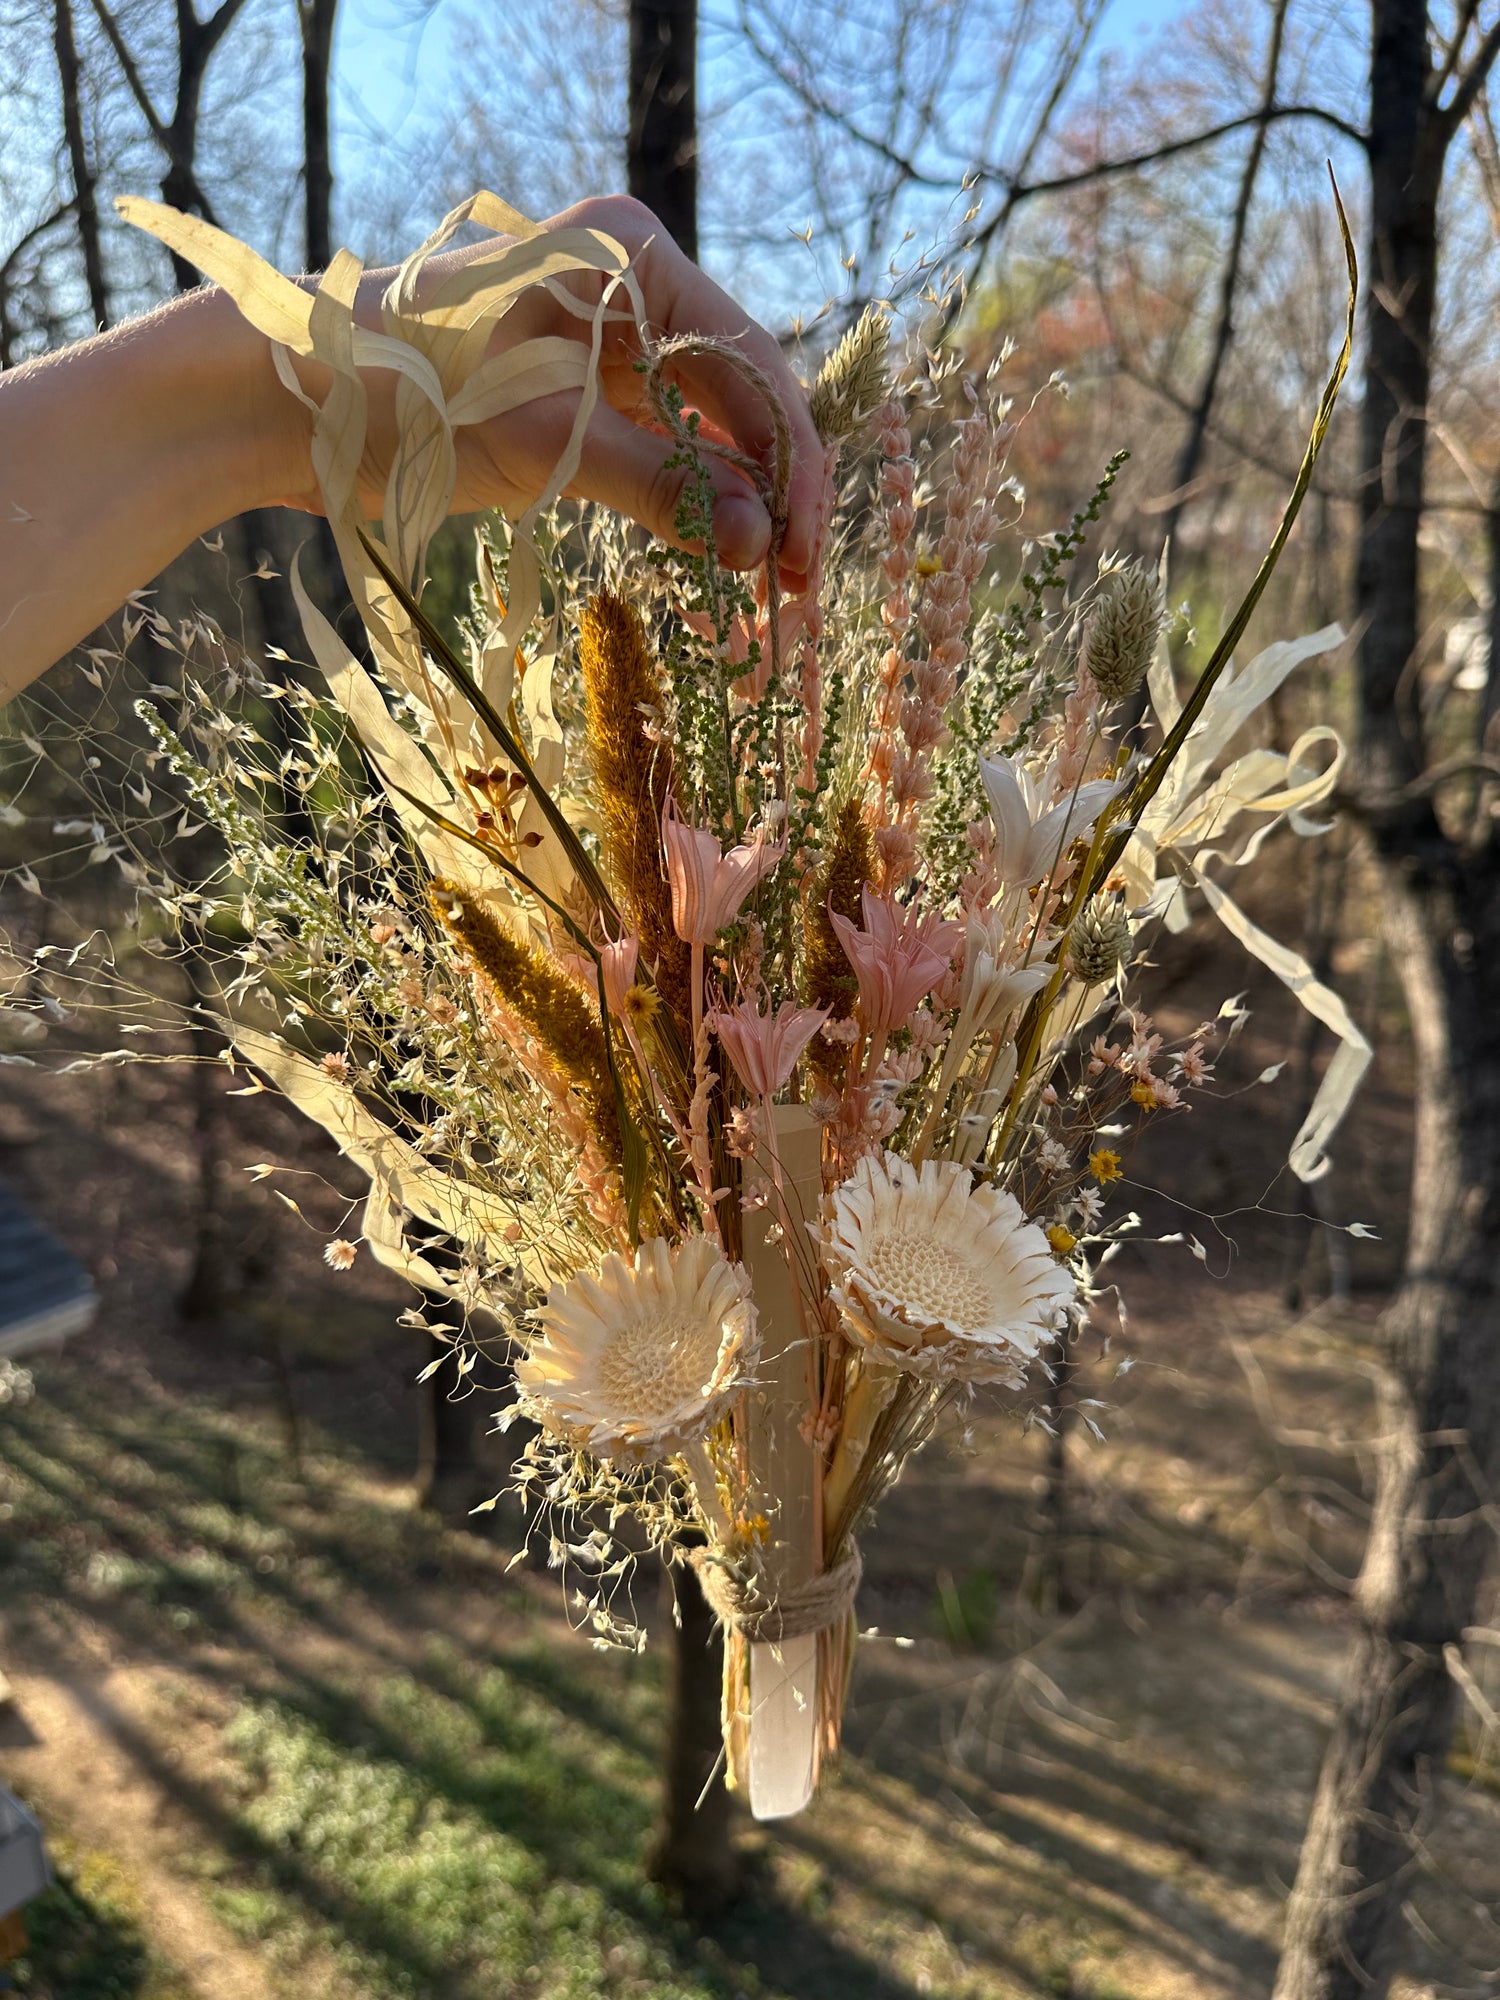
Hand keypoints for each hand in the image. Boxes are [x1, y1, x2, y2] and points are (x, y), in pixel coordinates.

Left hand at [259, 195, 823, 591]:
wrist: (276, 400)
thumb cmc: (400, 389)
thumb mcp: (538, 439)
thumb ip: (658, 484)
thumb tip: (759, 545)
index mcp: (631, 258)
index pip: (750, 364)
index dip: (790, 465)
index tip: (806, 556)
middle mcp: (629, 289)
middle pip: (736, 400)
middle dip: (772, 495)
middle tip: (795, 592)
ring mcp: (601, 342)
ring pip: (701, 432)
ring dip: (735, 512)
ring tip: (763, 598)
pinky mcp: (571, 395)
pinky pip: (654, 451)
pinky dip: (682, 509)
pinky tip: (711, 566)